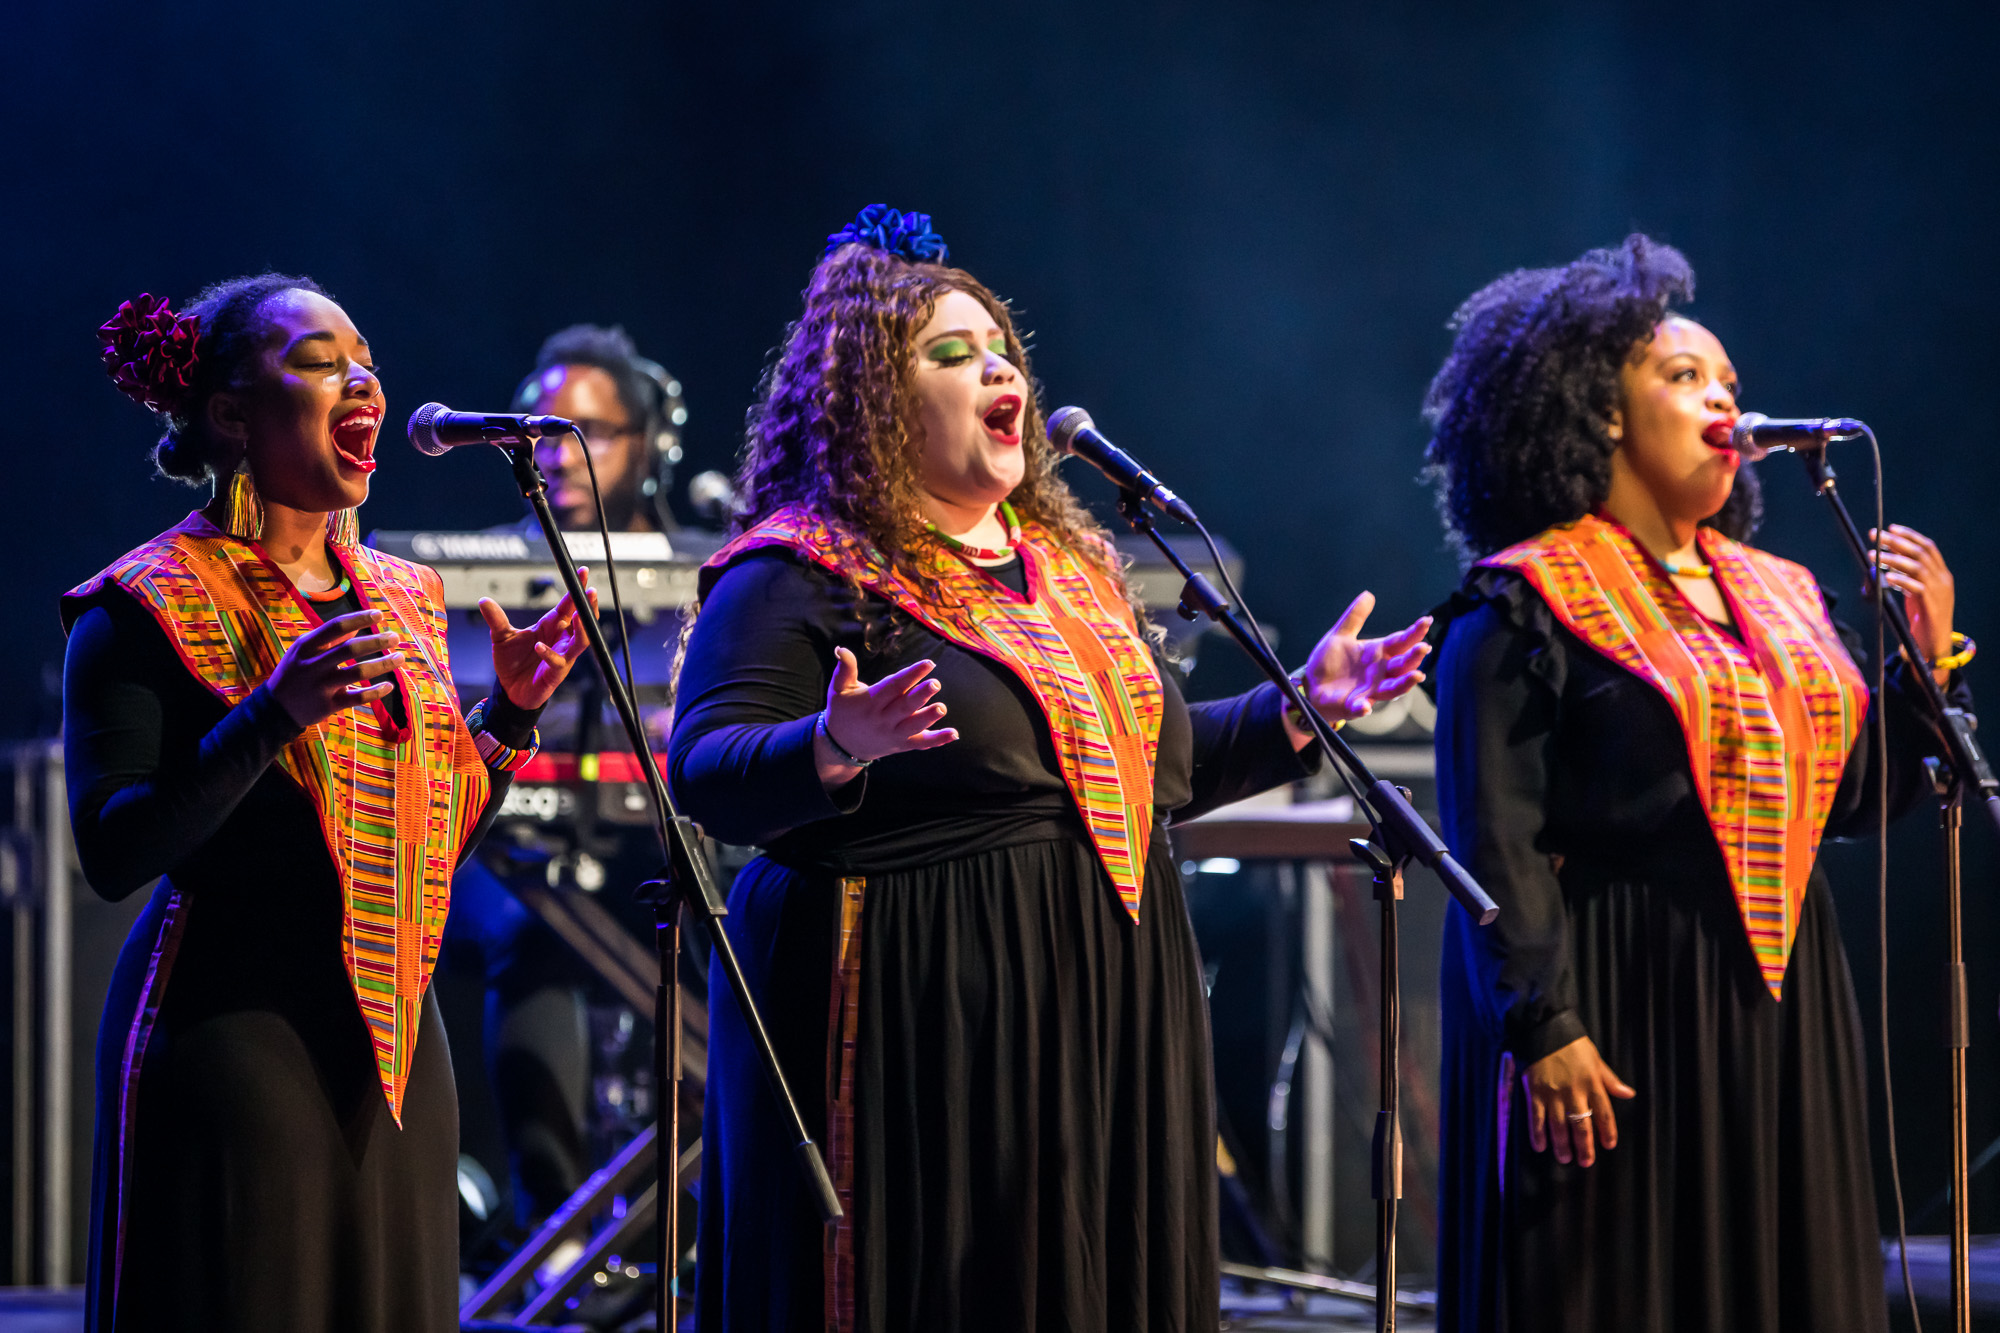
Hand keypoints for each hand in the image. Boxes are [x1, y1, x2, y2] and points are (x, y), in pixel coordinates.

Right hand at [267, 609, 401, 728]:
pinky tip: (389, 685)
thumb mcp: (305, 651)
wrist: (274, 709)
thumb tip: (359, 623)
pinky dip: (376, 692)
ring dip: (383, 664)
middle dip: (376, 641)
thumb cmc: (295, 673)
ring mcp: (321, 686)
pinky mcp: (328, 705)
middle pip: (350, 649)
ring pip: (358, 672)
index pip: (336, 626)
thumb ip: (331, 639)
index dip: (359, 618)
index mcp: (307, 646)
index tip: (379, 614)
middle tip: (395, 637)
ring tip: (400, 658)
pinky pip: (357, 698)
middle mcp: (314, 664)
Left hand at [479, 567, 598, 709]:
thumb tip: (483, 600)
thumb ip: (496, 619)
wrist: (510, 690)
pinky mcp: (555, 674)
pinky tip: (539, 646)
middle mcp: (561, 639)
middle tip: (591, 591)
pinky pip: (558, 662)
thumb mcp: (501, 637)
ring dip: (582, 629)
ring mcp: (562, 657)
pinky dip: (550, 654)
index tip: (582, 571)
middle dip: (589, 606)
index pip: (568, 605)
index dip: (576, 589)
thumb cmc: (512, 662)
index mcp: (551, 626)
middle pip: (584, 620)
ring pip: (581, 641)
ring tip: (578, 616)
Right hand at [816, 647, 957, 783]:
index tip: (928, 664)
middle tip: (936, 683)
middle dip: (920, 695)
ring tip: (942, 707)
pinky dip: (937, 740)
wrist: (840, 745)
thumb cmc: (842, 711)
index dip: (911, 675)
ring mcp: (893, 734)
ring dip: (928, 718)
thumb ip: (845, 669)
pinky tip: (954, 734)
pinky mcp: (901, 745)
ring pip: (913, 726)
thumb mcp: (838, 689)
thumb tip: (841, 648)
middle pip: (904, 707)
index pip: (893, 687)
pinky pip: (921, 744)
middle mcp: (882, 719)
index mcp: (870, 702)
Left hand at [1299, 592, 1432, 723]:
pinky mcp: (1354, 705)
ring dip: (1405, 683)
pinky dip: (1363, 707)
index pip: (1400, 641)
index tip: (1427, 621)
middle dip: (1414, 657)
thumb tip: (1368, 594)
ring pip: (1393, 688)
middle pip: (1403, 665)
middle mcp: (1380, 672)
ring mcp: (1370, 690)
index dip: (1414, 632)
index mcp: (1378, 653)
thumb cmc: (1330, 661)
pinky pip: (1361, 707)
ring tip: (1417, 675)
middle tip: (1424, 647)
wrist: (1311, 684)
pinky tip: (1366, 705)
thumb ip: (1355, 617)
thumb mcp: (1340, 635)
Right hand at [1523, 1035, 1635, 1167]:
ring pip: (1559, 1127)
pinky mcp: (1535, 1093)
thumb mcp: (1596, 1060)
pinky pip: (1536, 1119)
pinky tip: (1540, 1147)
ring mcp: (1553, 1094)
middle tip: (1585, 1162)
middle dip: (1584, 1147)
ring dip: (1562, 1146)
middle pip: (1582, 1126)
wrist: (1544, 1029)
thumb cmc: (1572, 1045)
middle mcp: (1574, 1093)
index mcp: (1592, 1084)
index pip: (1604, 1114)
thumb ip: (1610, 1080)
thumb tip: (1629, 1094)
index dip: (1608, 1132)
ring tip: (1565, 1158)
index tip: (1608, 1145)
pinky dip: (1537, 1135)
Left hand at [1868, 525, 1955, 676]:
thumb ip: (1904, 576)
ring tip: (1874, 555)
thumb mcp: (1914, 591)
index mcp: (1941, 573)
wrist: (1934, 644)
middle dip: (1897, 542)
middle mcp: (1943, 579)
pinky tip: (1886, 577)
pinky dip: (1901, 580)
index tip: (1890, 528)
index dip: (1909, 535)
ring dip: (1894, 559)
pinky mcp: (1932, 606)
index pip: (1928, 546)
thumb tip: (1881, 560)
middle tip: (1875, 536)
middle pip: (1921, 552)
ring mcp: (1939, 592)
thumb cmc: (1921, 616)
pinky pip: (1917, 588)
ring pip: (1918, 567)